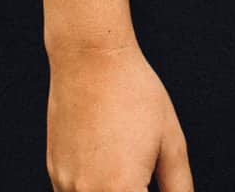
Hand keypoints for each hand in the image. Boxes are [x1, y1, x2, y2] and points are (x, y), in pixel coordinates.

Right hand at [47, 45, 192, 191]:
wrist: (90, 56)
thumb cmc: (135, 92)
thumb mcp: (171, 142)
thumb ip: (179, 188)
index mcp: (121, 189)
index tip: (154, 186)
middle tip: (144, 179)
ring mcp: (65, 185)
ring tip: (129, 167)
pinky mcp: (55, 173)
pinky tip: (109, 170)